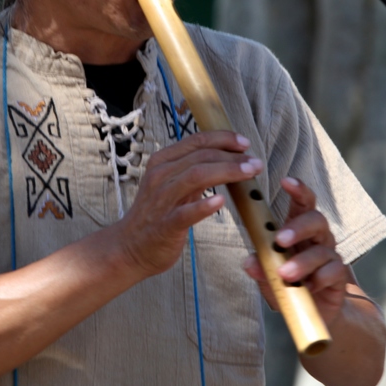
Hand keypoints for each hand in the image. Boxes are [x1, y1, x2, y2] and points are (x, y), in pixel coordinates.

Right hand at [113, 130, 263, 277]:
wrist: (130, 247)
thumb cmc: (156, 214)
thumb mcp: (171, 184)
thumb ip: (194, 170)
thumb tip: (227, 157)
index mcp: (162, 161)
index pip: (197, 141)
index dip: (224, 138)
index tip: (245, 143)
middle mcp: (160, 176)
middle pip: (201, 156)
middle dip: (232, 157)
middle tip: (255, 163)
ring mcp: (162, 200)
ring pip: (196, 176)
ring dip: (227, 171)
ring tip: (249, 173)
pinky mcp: (165, 225)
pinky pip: (186, 212)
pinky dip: (204, 205)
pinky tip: (220, 201)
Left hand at [243, 177, 350, 325]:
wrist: (315, 311)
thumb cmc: (289, 285)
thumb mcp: (269, 277)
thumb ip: (261, 268)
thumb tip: (248, 262)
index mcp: (298, 230)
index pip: (302, 203)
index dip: (298, 189)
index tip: (286, 181)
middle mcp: (317, 238)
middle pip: (316, 220)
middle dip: (298, 227)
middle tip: (280, 240)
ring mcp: (329, 255)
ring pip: (322, 249)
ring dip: (302, 261)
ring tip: (285, 274)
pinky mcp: (339, 276)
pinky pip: (334, 271)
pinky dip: (319, 278)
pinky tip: (307, 287)